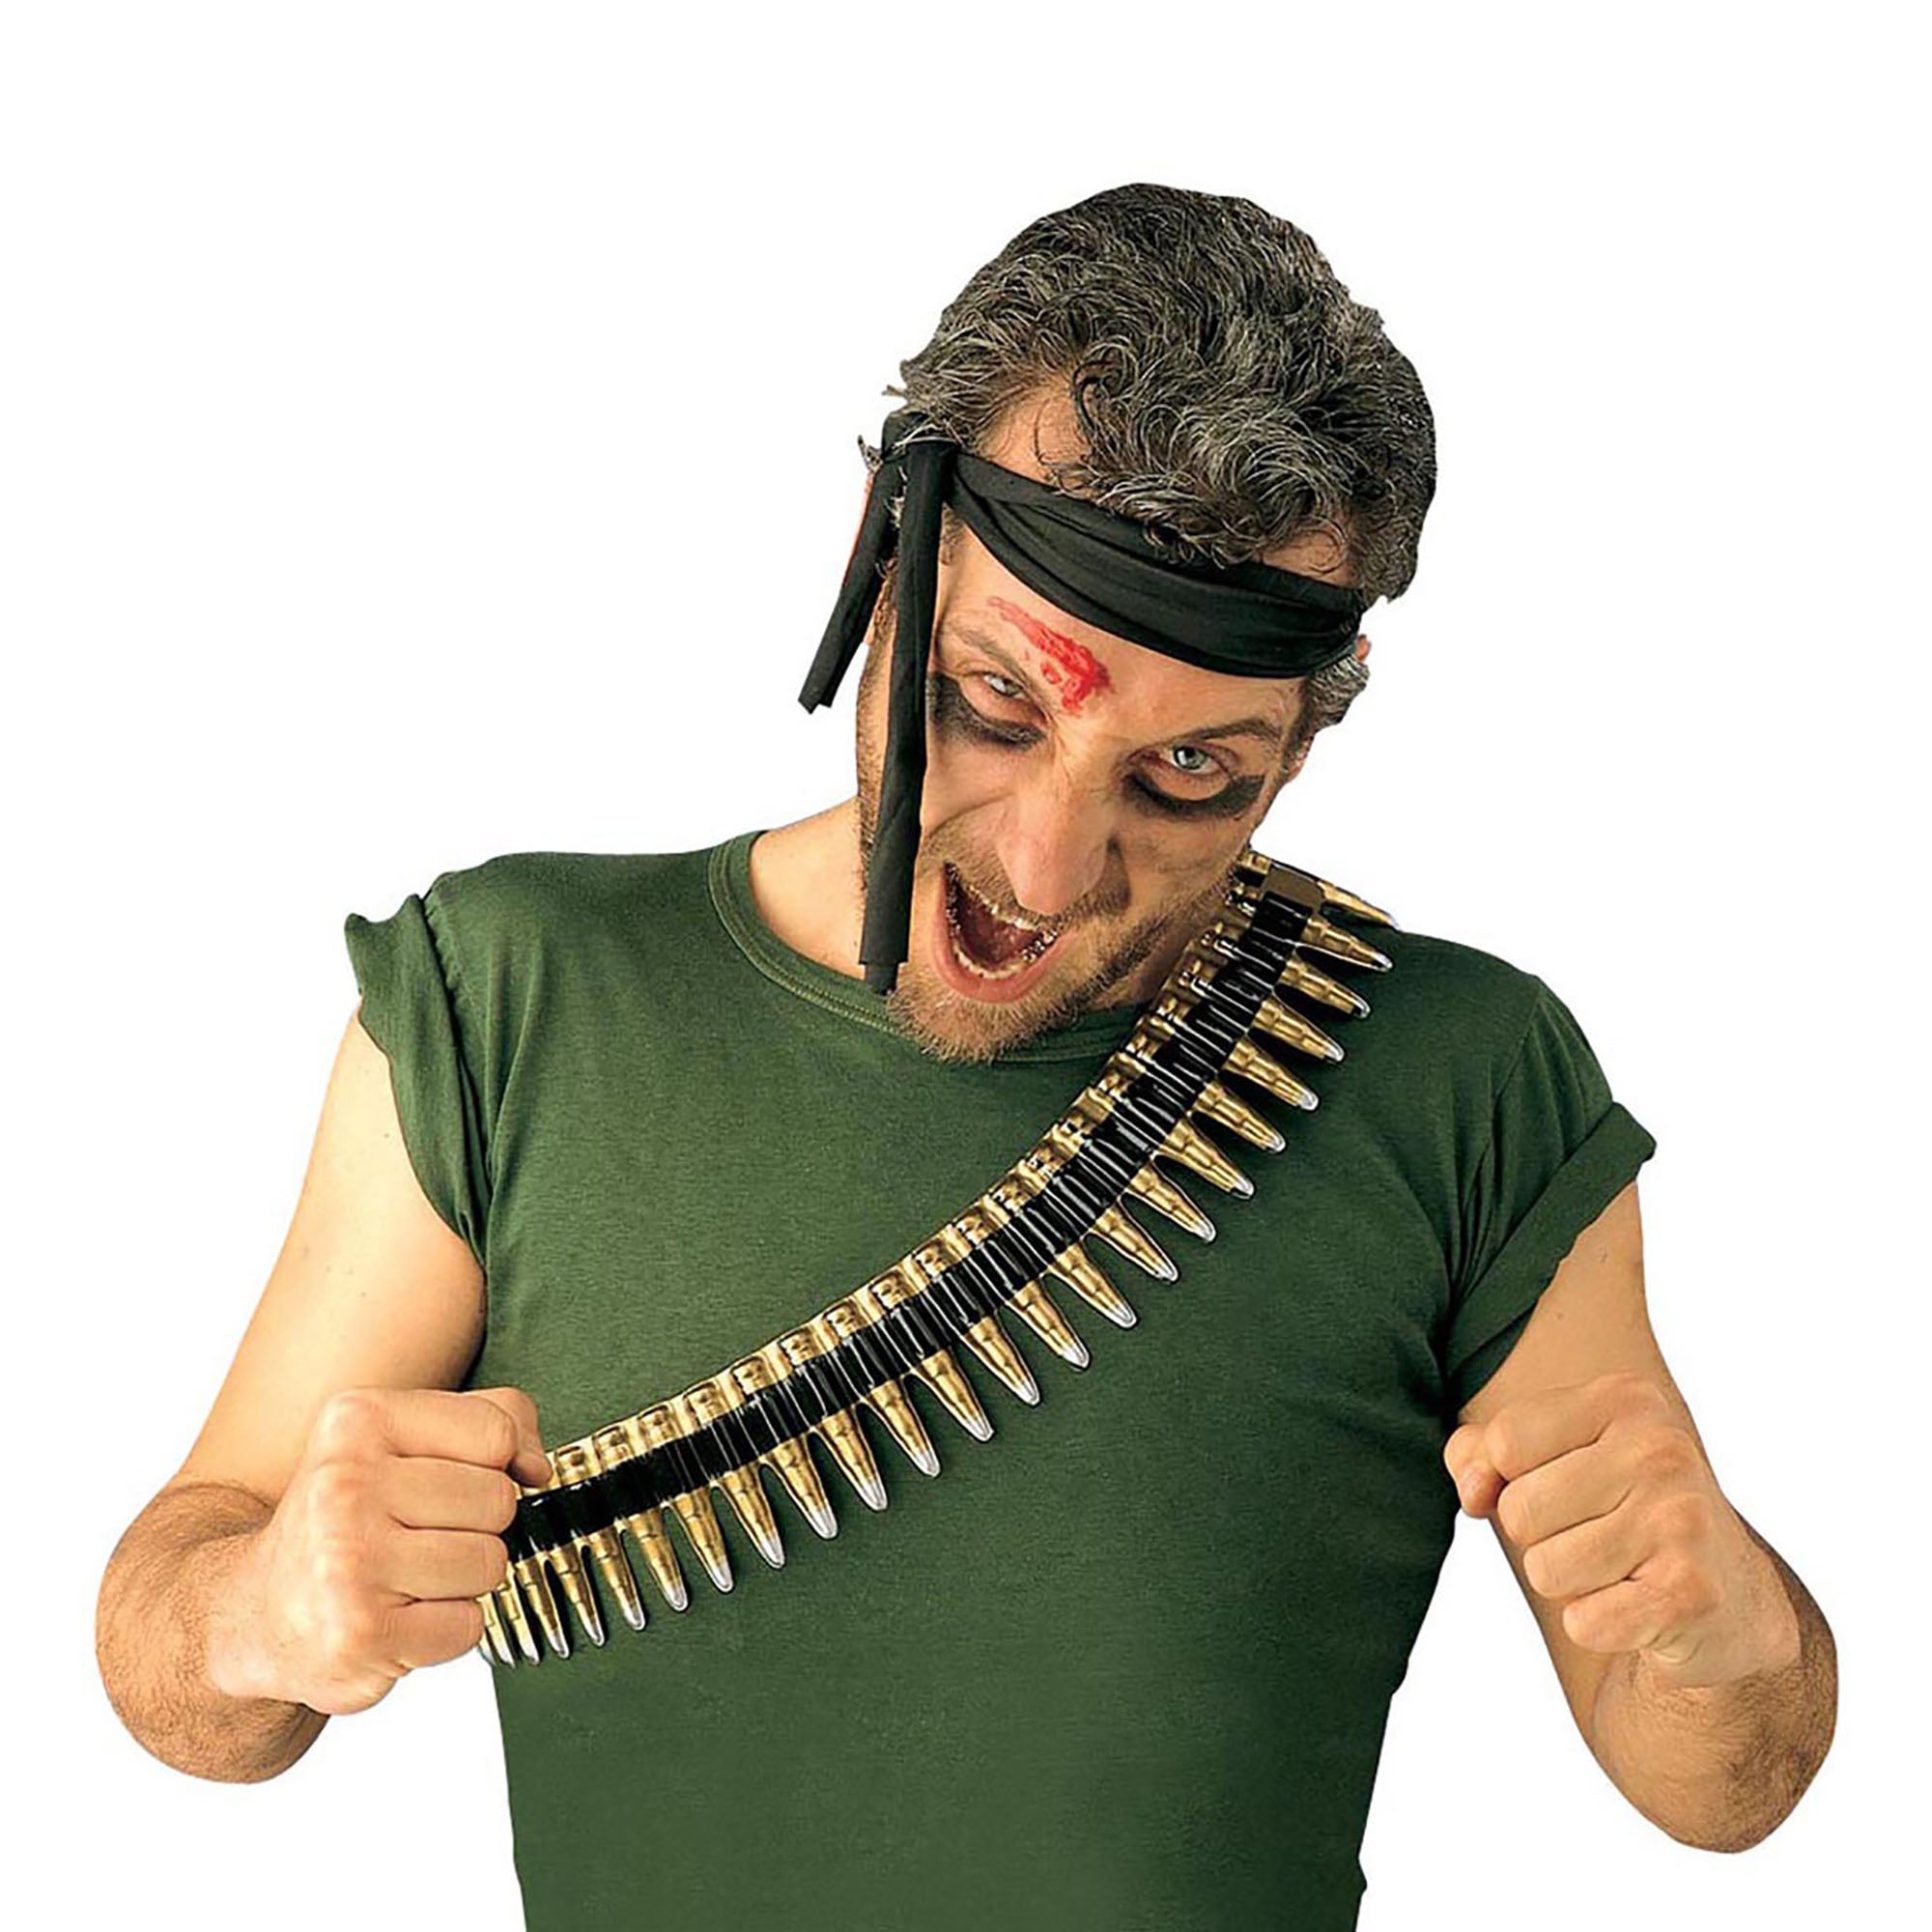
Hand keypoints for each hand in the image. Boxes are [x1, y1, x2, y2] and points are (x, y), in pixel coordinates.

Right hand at [211, 1386, 550, 1715]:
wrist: (256, 1612)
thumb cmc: (349, 1517)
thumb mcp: (404, 1438)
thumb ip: (494, 1420)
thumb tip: (539, 1468)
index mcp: (357, 1421)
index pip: (495, 1431)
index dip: (495, 1464)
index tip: (451, 1481)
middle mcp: (344, 1486)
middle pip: (498, 1501)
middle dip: (477, 1526)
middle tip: (418, 1537)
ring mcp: (348, 1563)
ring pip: (490, 1564)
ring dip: (464, 1581)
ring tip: (406, 1578)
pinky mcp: (360, 1635)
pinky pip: (468, 1626)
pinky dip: (446, 1630)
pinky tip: (397, 1618)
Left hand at [1443, 1371, 1797, 1688]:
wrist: (1727, 1599)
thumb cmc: (1613, 1514)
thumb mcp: (1547, 1459)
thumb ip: (1480, 1454)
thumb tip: (1472, 1487)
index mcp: (1625, 1399)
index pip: (1505, 1443)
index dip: (1508, 1481)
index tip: (1557, 1488)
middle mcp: (1661, 1448)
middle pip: (1519, 1511)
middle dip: (1539, 1538)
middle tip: (1596, 1536)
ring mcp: (1683, 1519)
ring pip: (1545, 1570)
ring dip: (1569, 1583)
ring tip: (1620, 1568)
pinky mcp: (1693, 1592)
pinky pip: (1584, 1622)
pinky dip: (1596, 1625)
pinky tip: (1638, 1606)